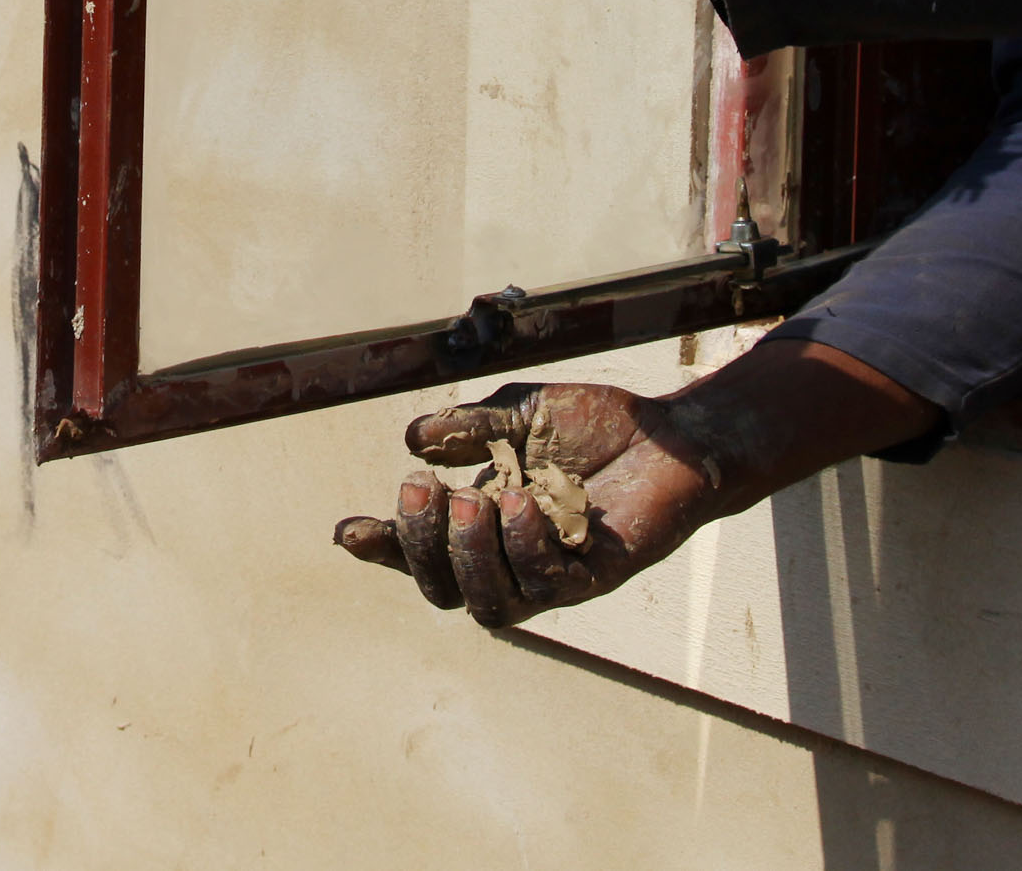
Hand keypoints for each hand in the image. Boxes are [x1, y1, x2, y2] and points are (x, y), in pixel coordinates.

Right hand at [330, 344, 937, 627]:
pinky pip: (547, 583)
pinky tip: (524, 502)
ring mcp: (551, 575)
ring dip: (469, 558)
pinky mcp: (594, 577)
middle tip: (418, 489)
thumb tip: (414, 439)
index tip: (348, 529)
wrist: (672, 434)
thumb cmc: (596, 427)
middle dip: (420, 547)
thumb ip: (470, 428)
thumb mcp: (520, 417)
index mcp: (483, 522)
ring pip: (489, 605)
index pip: (422, 550)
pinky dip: (525, 546)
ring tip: (471, 501)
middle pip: (444, 590)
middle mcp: (509, 558)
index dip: (384, 546)